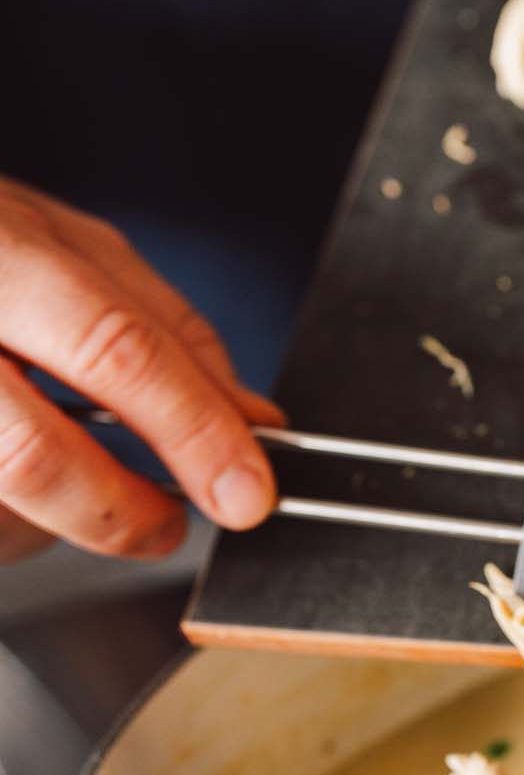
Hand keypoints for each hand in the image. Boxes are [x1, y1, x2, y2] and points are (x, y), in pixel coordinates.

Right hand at [0, 179, 282, 563]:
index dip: (192, 430)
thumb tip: (249, 420)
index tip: (248, 492)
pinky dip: (10, 521)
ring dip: (53, 520)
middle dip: (121, 512)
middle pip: (31, 455)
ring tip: (68, 476)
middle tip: (167, 526)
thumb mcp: (68, 248)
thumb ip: (164, 330)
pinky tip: (9, 477)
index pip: (113, 351)